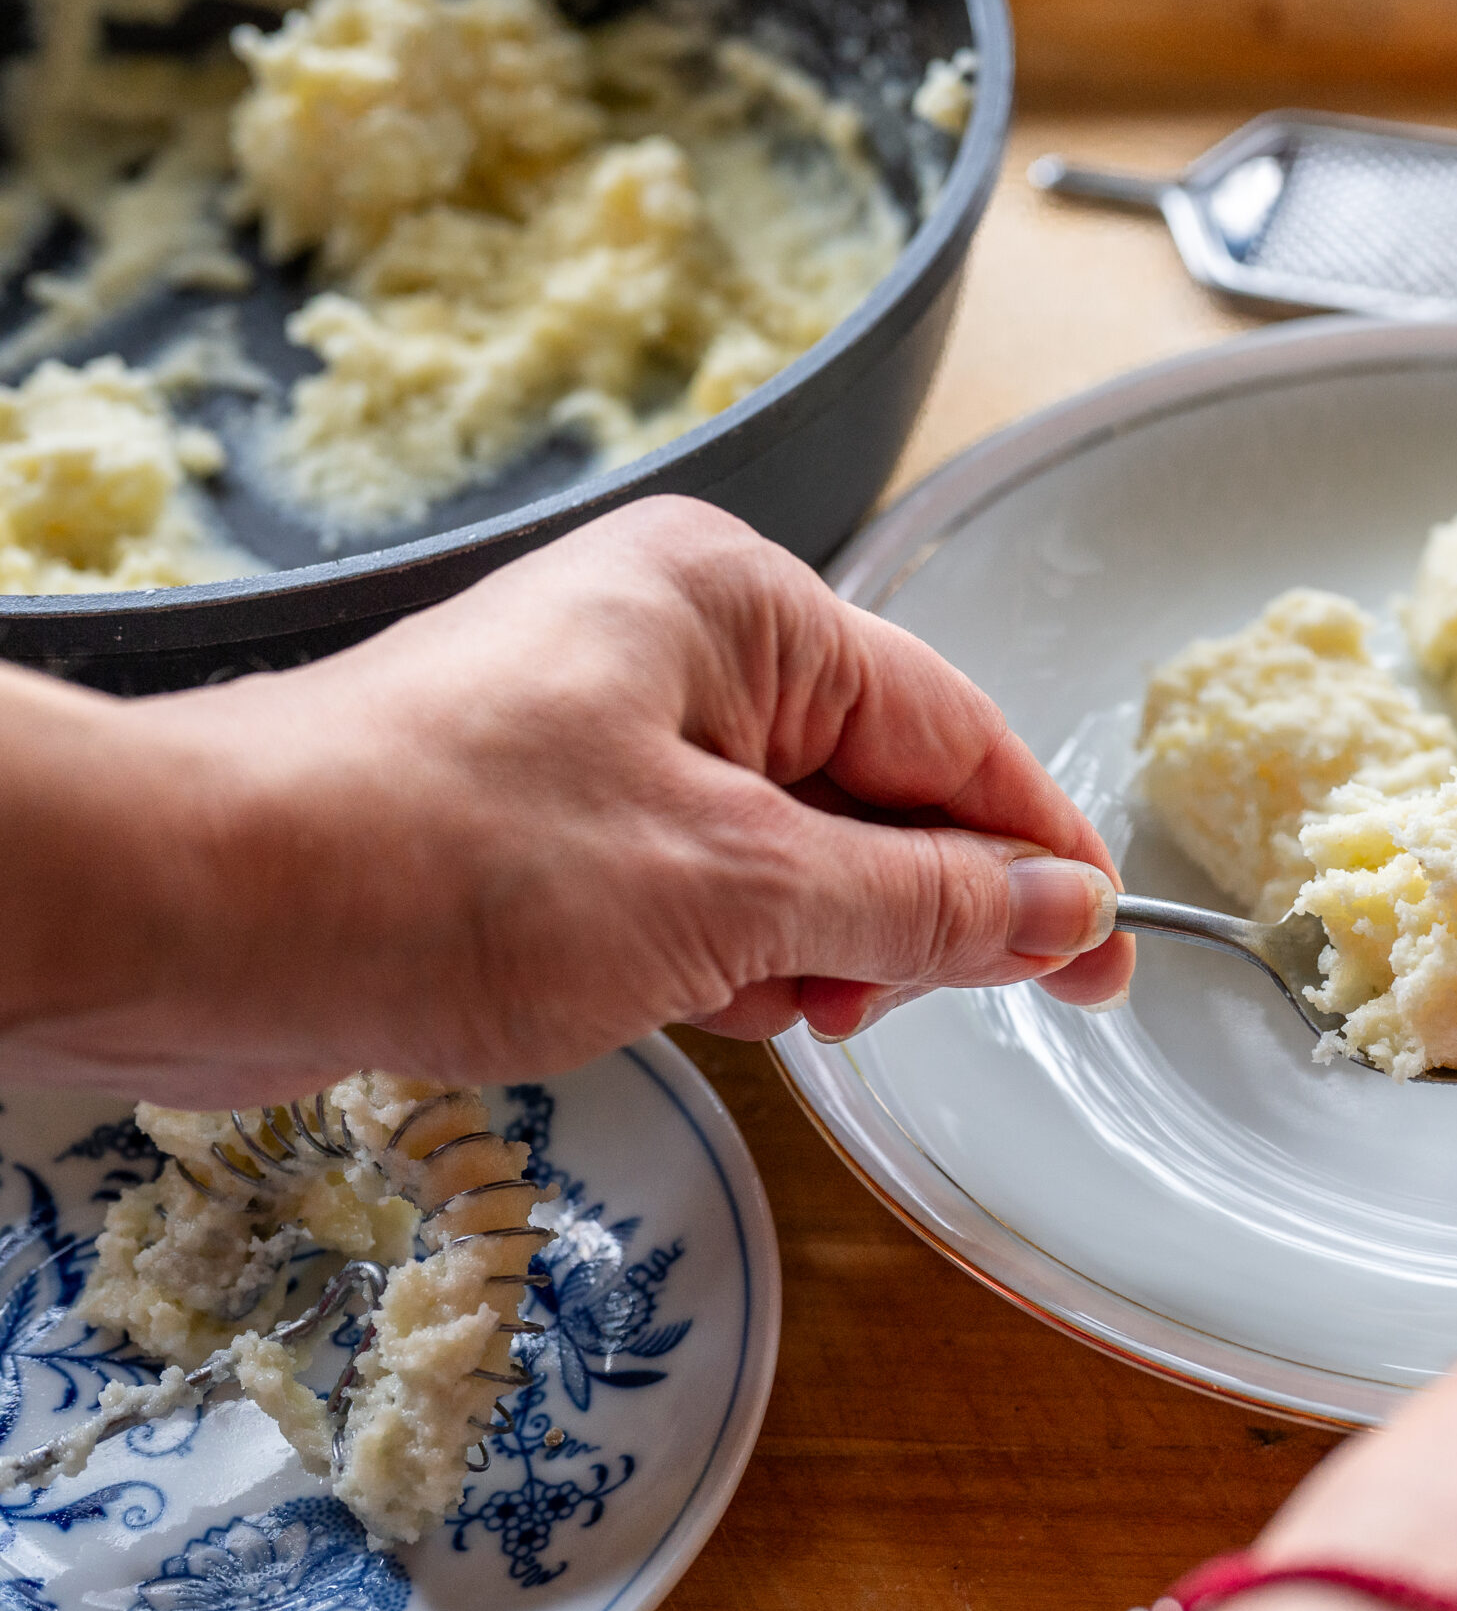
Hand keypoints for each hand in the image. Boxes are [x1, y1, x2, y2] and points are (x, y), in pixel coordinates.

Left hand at [0, 495, 1132, 1103]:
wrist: (195, 911)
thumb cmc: (456, 863)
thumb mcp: (737, 891)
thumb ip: (923, 904)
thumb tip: (1068, 910)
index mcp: (739, 605)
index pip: (950, 729)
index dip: (1038, 854)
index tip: (1107, 956)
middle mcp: (680, 643)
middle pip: (875, 786)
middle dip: (902, 908)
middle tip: (891, 1005)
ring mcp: (611, 725)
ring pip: (793, 847)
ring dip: (810, 943)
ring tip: (767, 1006)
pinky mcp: (554, 811)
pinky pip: (706, 880)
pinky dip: (730, 950)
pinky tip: (708, 1005)